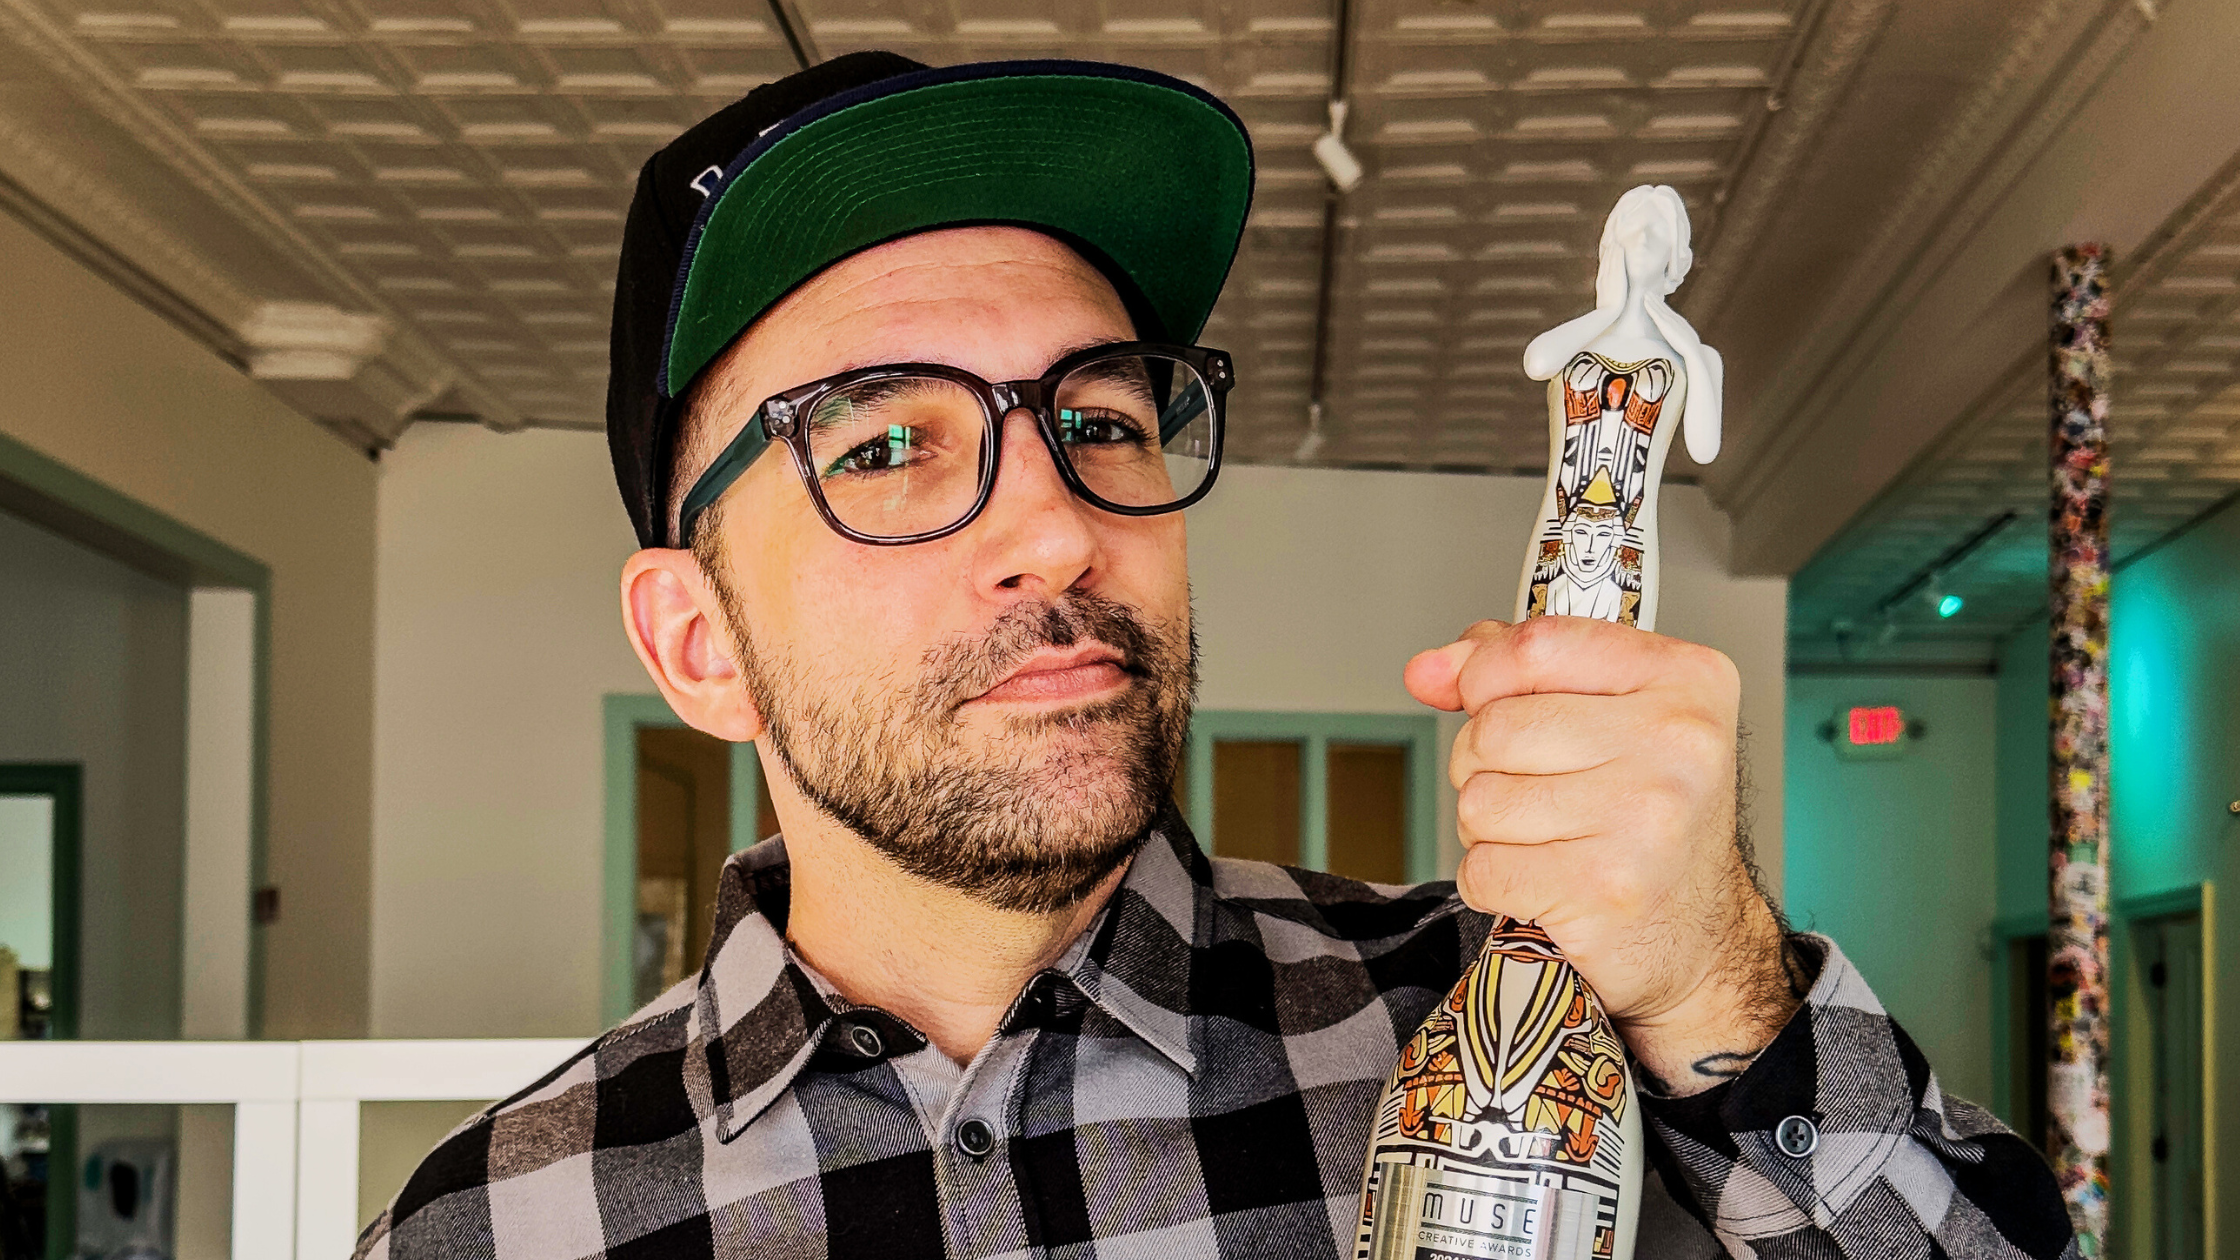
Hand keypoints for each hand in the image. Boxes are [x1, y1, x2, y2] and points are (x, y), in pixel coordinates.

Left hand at [1406, 616, 1803, 1095]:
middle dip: (1481, 764)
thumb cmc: (1649, 817)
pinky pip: (1483, 867)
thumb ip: (1515, 672)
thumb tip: (1427, 670)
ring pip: (1479, 799)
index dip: (1481, 673)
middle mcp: (1676, 742)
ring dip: (1488, 828)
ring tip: (1545, 839)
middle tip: (1534, 791)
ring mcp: (1644, 816)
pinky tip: (1542, 881)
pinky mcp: (1605, 888)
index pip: (1535, 645)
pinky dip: (1491, 880)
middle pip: (1493, 727)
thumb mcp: (1610, 715)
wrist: (1701, 937)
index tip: (1479, 696)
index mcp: (1684, 680)